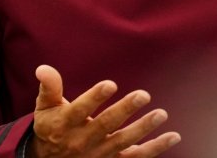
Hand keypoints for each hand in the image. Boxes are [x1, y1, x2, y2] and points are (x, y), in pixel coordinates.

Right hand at [29, 65, 180, 157]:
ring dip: (143, 128)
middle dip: (125, 110)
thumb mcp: (45, 106)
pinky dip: (155, 148)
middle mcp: (82, 140)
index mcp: (65, 124)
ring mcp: (99, 154)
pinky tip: (173, 136)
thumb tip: (43, 68)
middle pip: (105, 125)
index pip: (80, 110)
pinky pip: (136, 157)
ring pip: (123, 141)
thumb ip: (49, 86)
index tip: (110, 84)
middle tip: (143, 94)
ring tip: (160, 114)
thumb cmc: (51, 126)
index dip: (94, 97)